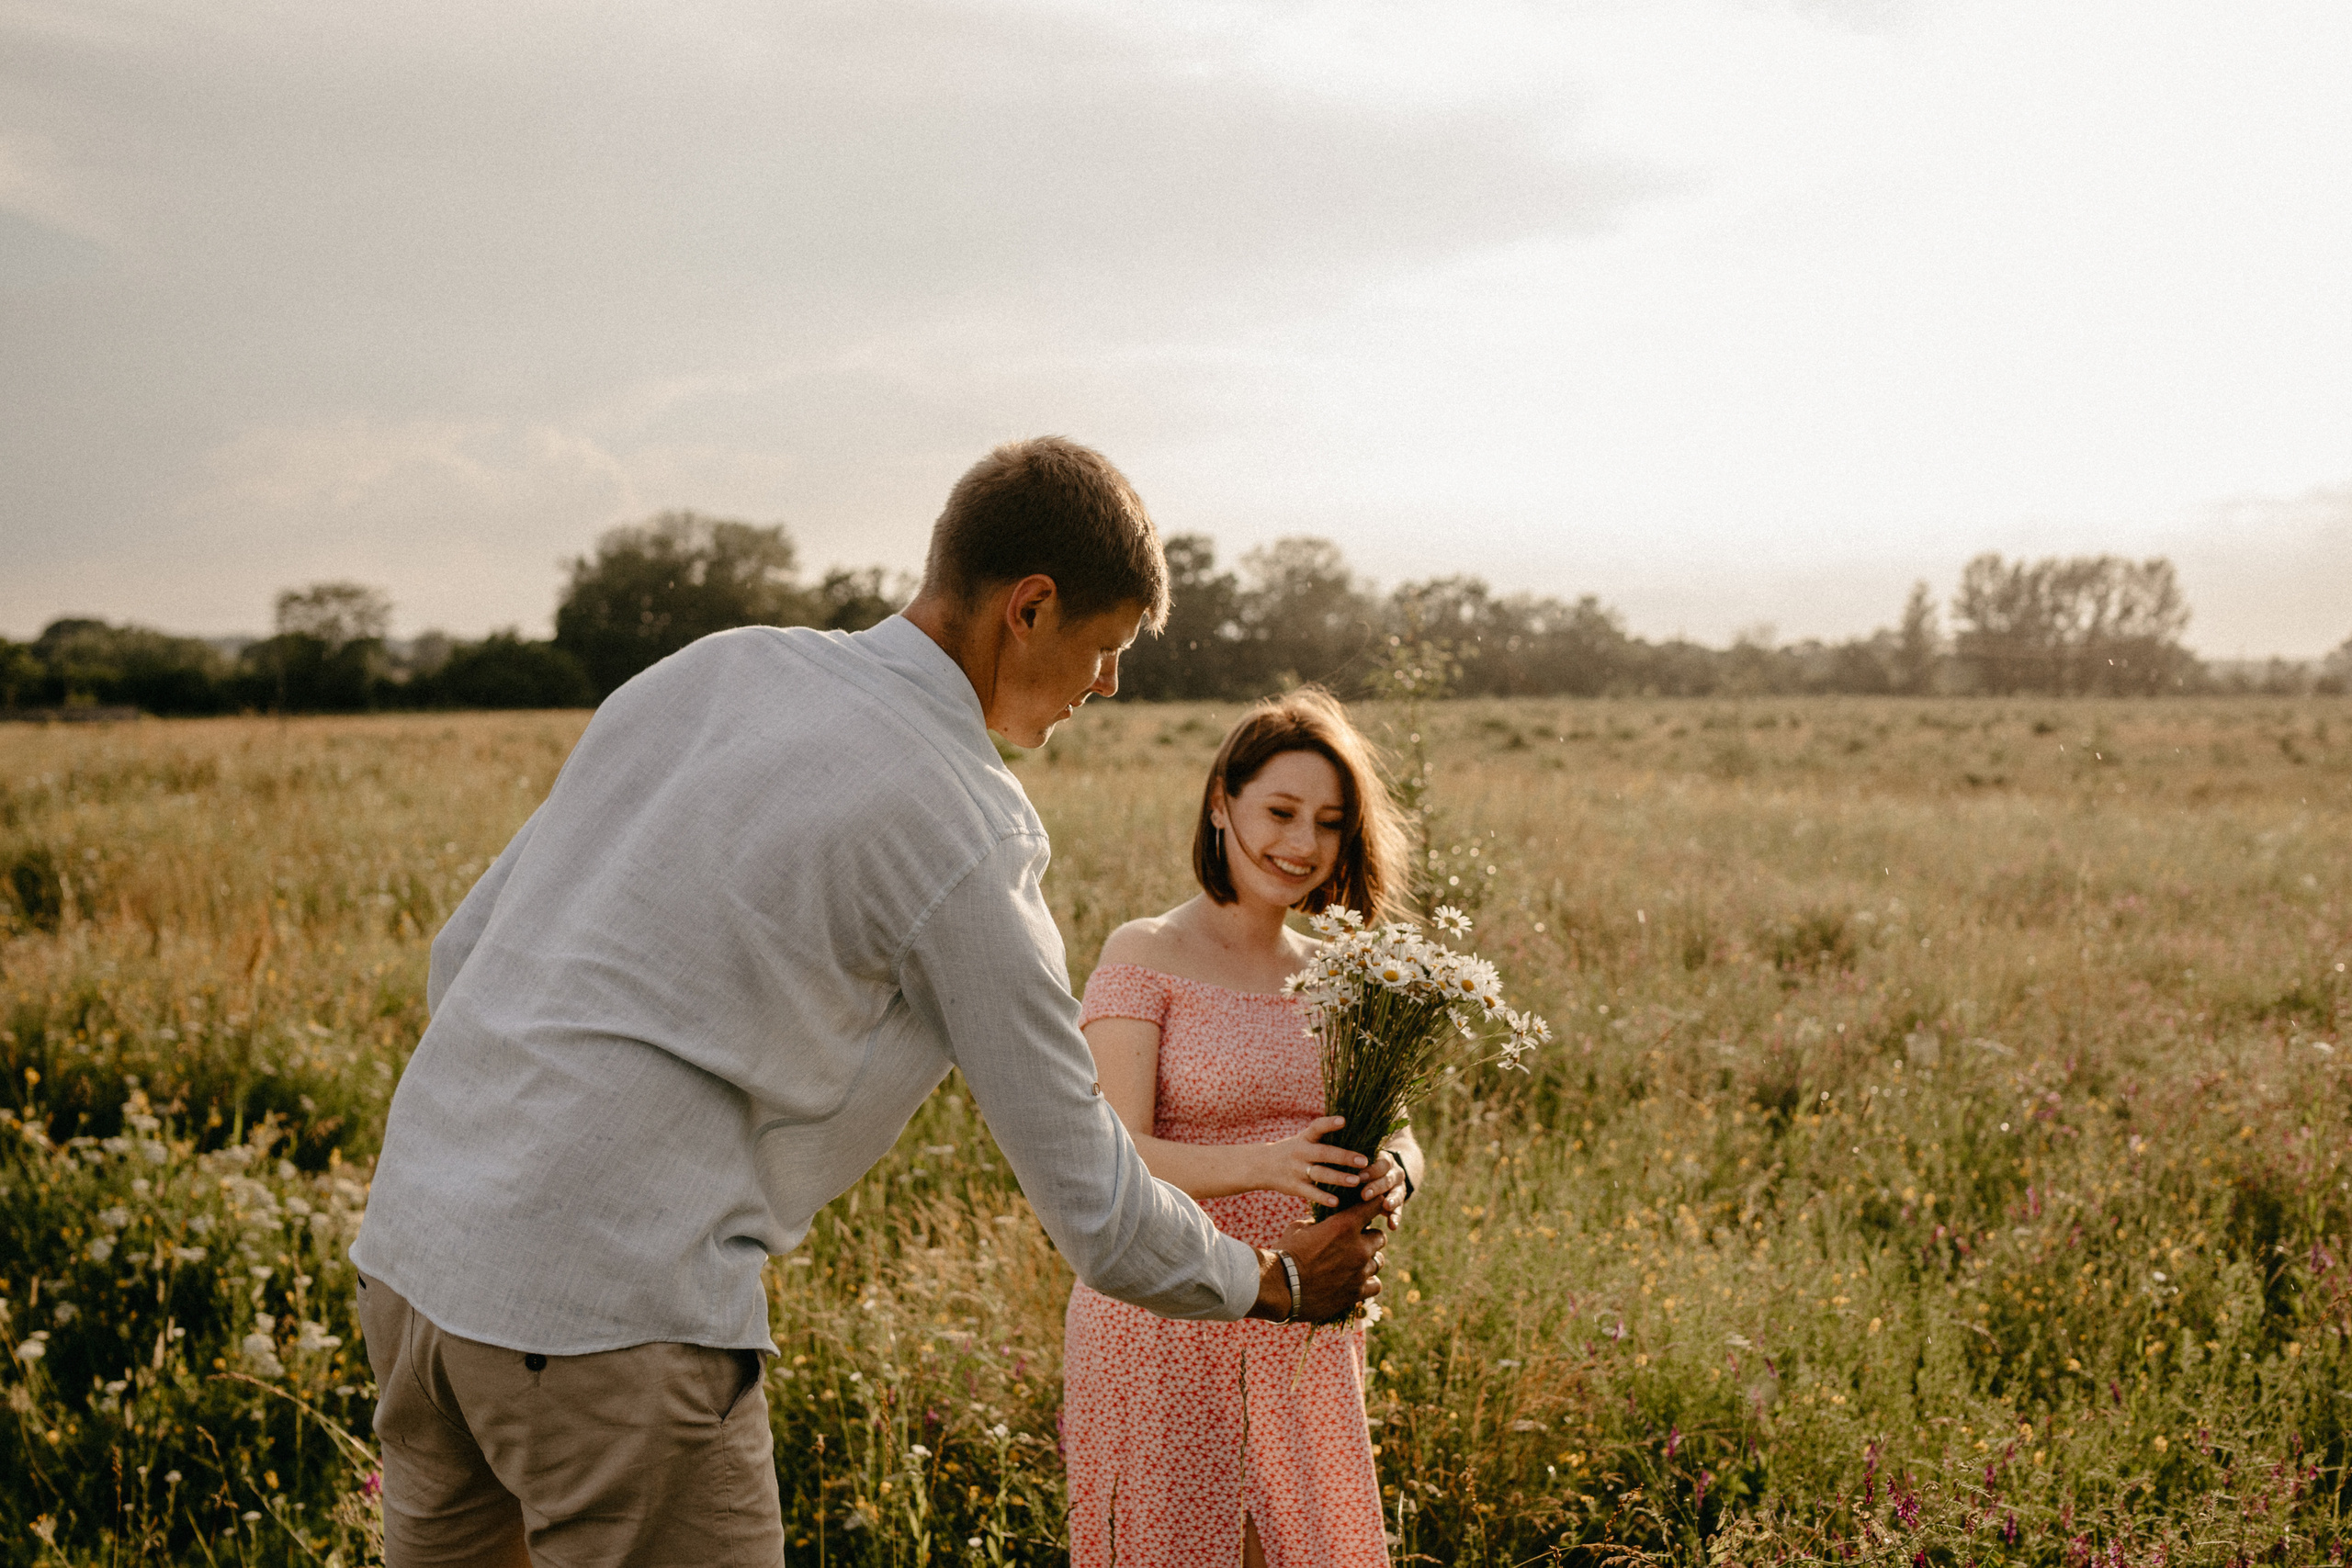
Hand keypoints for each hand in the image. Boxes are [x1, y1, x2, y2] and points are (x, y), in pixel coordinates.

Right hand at [1249, 1198, 1389, 1322]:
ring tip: (1353, 1264)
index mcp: (1345, 1225)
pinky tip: (1356, 1282)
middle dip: (1369, 1238)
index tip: (1371, 1207)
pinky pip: (1375, 1285)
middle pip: (1380, 1237)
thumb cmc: (1286, 1253)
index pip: (1374, 1206)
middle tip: (1355, 1242)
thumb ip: (1319, 1223)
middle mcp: (1358, 1247)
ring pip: (1378, 1261)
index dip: (1374, 1205)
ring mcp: (1360, 1271)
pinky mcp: (1356, 1292)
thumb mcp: (1300, 1228)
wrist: (1280, 1287)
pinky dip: (1368, 1282)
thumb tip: (1324, 1222)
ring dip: (1368, 1261)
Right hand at [1257, 1115, 1369, 1207]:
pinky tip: (1336, 1201)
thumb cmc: (1291, 1151)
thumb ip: (1322, 1135)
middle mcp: (1301, 1152)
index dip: (1329, 1123)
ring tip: (1356, 1181)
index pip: (1317, 1127)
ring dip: (1338, 1178)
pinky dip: (1323, 1197)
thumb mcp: (1302, 1139)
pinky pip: (1310, 1192)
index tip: (1344, 1120)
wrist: (1261, 1166)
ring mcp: (1297, 1170)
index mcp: (1305, 1138)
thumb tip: (1351, 1124)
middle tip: (1364, 1161)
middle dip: (1345, 1157)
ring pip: (1320, 1174)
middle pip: (1324, 1153)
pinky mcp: (1294, 1186)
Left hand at [1359, 1153, 1409, 1223]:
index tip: (1360, 1177)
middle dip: (1376, 1187)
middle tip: (1364, 1195)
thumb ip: (1355, 1168)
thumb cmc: (1366, 1170)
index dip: (1371, 1171)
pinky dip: (1396, 1218)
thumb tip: (1337, 1173)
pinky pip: (1399, 1210)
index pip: (1381, 1163)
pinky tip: (1392, 1226)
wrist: (1386, 1175)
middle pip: (1387, 1179)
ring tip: (1385, 1206)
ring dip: (1391, 1201)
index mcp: (1386, 1161)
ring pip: (1397, 1194)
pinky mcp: (1399, 1202)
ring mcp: (1399, 1188)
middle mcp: (1395, 1173)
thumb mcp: (1364, 1164)